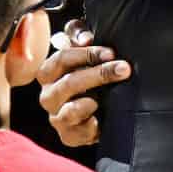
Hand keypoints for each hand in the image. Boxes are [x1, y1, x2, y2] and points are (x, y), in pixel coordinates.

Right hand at [37, 19, 131, 147]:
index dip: (87, 54)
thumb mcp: (84, 49)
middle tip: (124, 69)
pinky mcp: (68, 136)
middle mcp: (48, 95)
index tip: (111, 53)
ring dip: (92, 102)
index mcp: (48, 72)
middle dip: (99, 74)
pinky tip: (101, 120)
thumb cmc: (88, 72)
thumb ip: (79, 34)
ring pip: (70, 110)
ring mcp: (57, 117)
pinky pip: (77, 134)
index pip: (61, 58)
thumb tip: (86, 37)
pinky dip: (90, 127)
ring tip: (108, 98)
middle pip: (68, 83)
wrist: (98, 108)